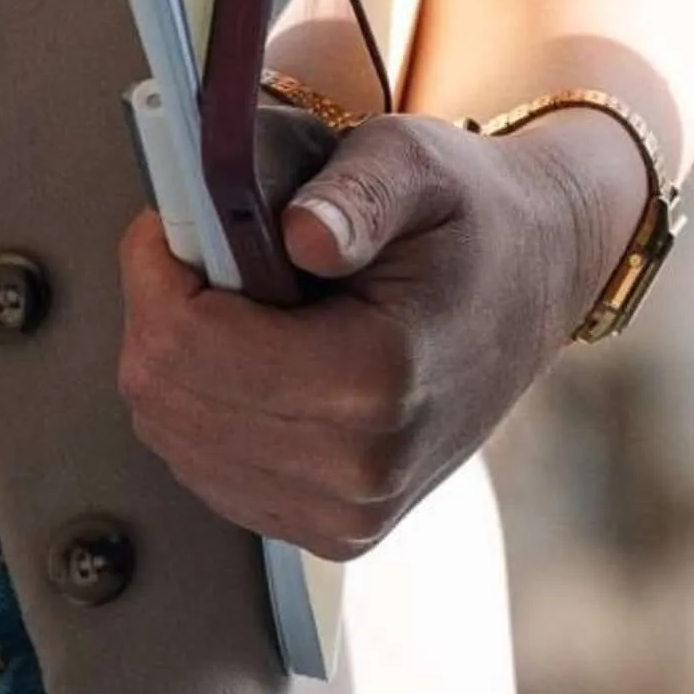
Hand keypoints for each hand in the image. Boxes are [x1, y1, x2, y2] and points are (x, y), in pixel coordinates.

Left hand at [112, 105, 637, 561]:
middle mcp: (361, 469)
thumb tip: (297, 234)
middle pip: (166, 397)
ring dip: (178, 359)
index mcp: (380, 380)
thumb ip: (355, 194)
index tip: (174, 216)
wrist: (535, 283)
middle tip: (204, 249)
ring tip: (241, 300)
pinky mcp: (332, 531)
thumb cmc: (470, 217)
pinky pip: (207, 471)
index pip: (188, 345)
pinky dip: (202, 406)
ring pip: (173, 437)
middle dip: (160, 311)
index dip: (157, 270)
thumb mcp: (418, 162)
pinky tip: (251, 354)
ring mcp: (346, 515)